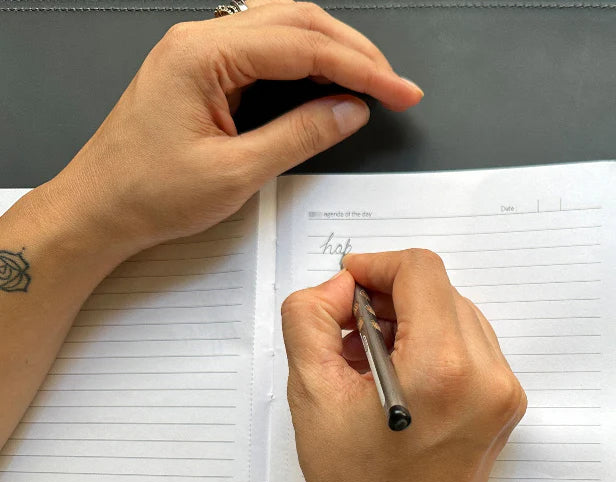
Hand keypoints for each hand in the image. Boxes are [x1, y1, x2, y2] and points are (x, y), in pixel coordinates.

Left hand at [43, 0, 421, 264]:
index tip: (400, 92)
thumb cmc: (148, 193)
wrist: (100, 209)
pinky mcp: (201, 72)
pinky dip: (303, 63)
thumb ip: (300, 136)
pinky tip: (325, 81)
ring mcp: (199, 53)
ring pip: (282, 30)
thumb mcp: (236, 172)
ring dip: (331, 51)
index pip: (303, 46)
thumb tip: (350, 111)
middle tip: (394, 85)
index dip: (361, 68)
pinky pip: (263, 51)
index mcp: (204, 54)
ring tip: (370, 81)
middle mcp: (200, 40)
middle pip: (296, 22)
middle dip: (354, 52)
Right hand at [281, 249, 526, 481]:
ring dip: (412, 322)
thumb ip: (311, 317)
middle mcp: (489, 375)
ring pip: (458, 317)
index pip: (421, 271)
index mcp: (444, 368)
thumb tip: (341, 287)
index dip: (376, 266)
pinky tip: (399, 379)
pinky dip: (434, 347)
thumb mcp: (310, 394)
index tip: (344, 287)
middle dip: (390, 299)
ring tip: (369, 362)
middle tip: (347, 334)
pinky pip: (471, 349)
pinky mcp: (506, 410)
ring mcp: (505, 394)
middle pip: (441, 292)